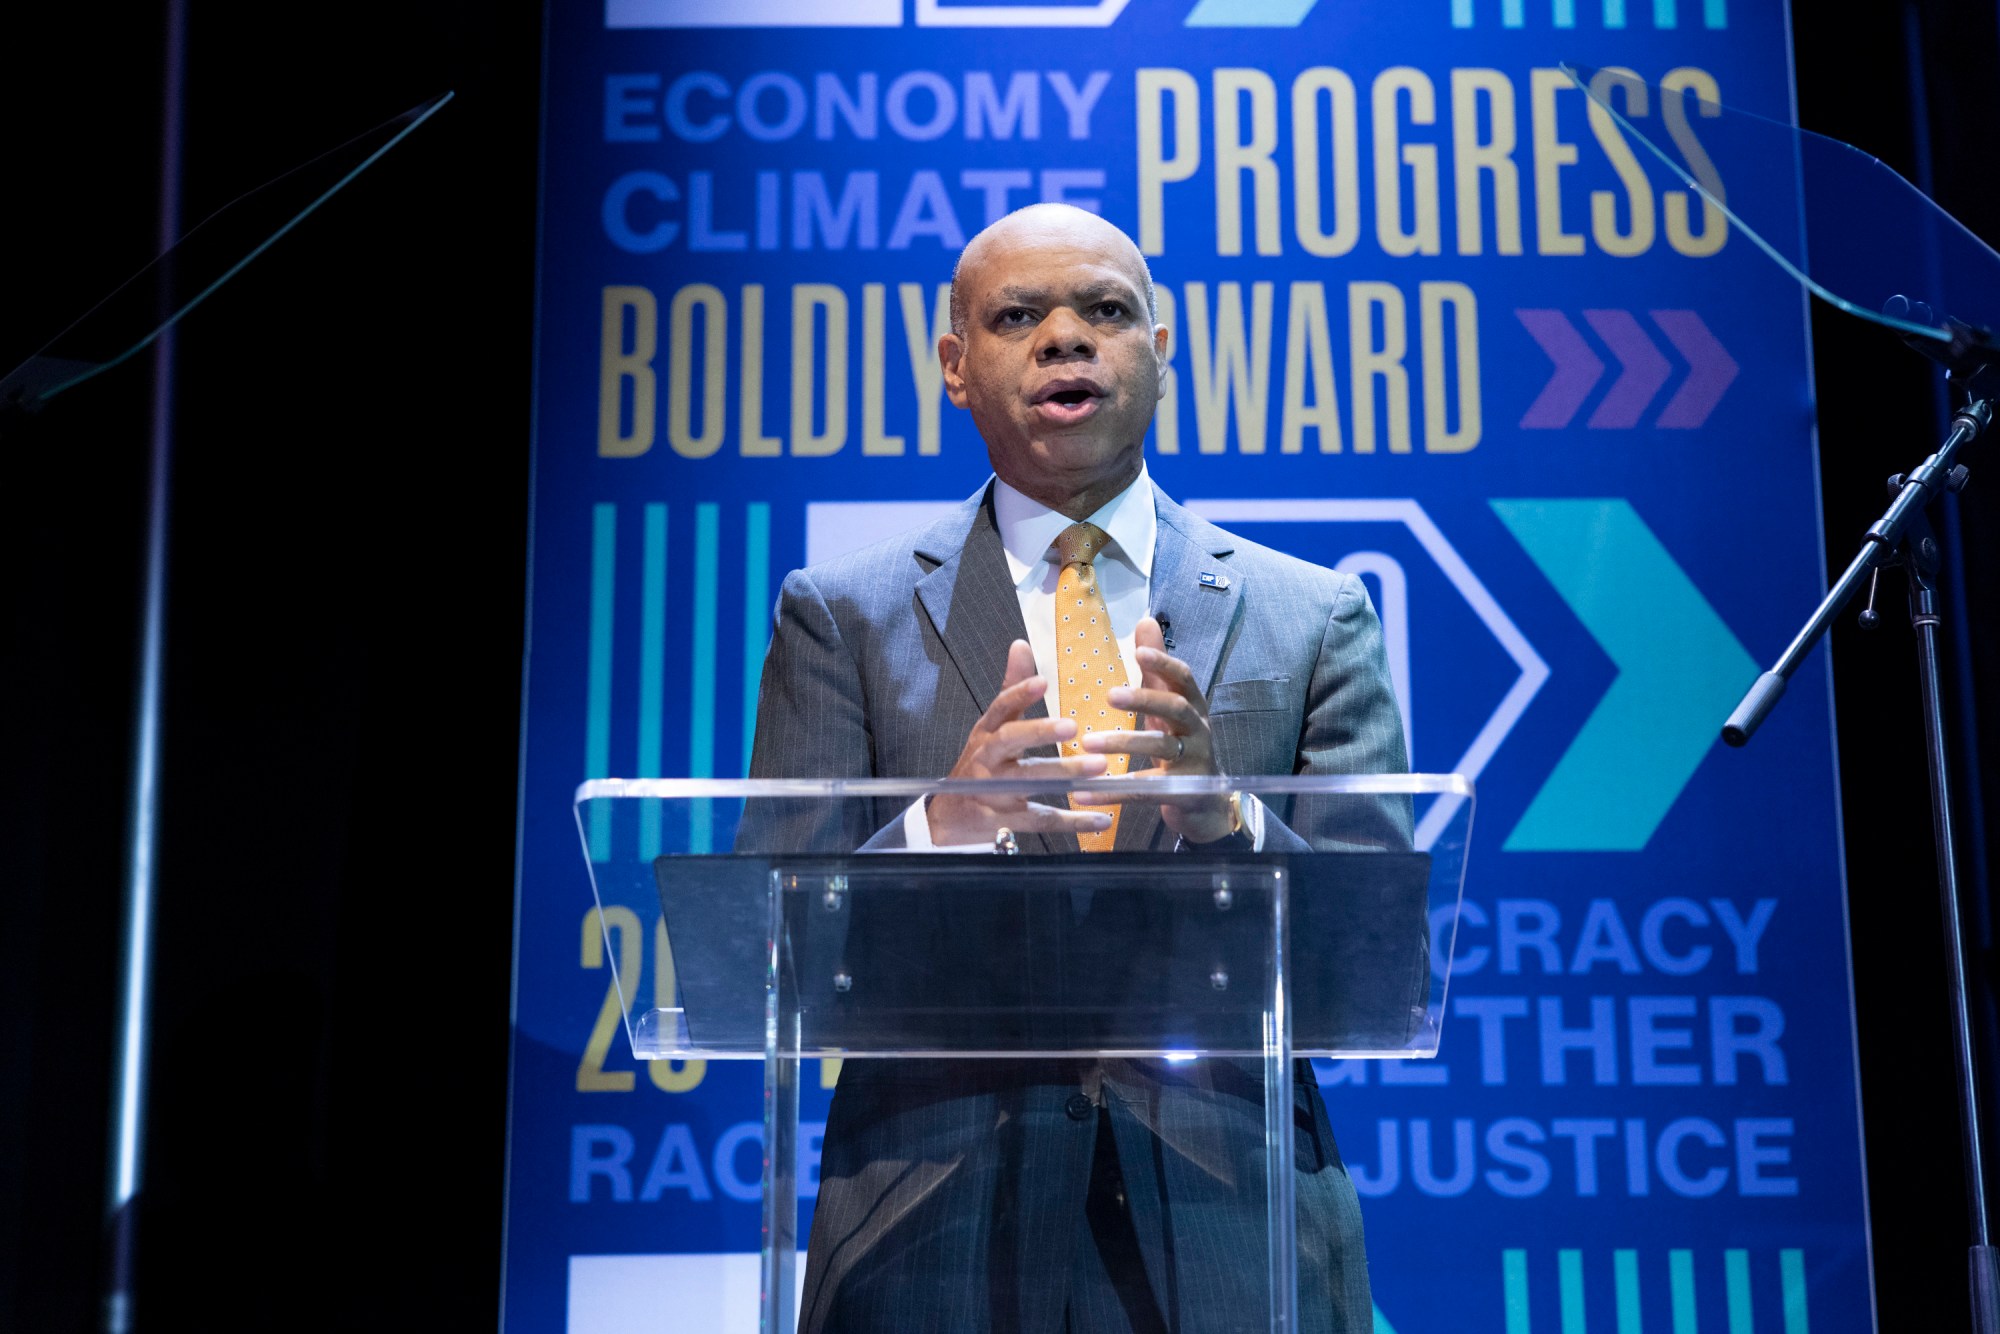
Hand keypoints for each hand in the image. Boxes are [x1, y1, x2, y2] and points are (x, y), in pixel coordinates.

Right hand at [925, 639, 1114, 845]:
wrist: (949, 818)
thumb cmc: (979, 765)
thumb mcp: (991, 727)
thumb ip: (1011, 690)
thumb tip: (1021, 645)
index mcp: (987, 733)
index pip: (1000, 707)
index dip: (1019, 693)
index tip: (1042, 681)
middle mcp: (987, 759)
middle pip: (1010, 741)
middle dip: (1039, 732)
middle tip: (1073, 725)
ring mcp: (995, 791)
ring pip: (1029, 781)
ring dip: (1065, 774)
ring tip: (1100, 769)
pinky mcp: (1006, 820)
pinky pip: (1042, 820)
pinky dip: (1073, 821)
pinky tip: (1102, 819)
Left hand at [1075, 616, 1238, 843]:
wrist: (1206, 803)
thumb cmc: (1181, 746)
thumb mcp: (1170, 706)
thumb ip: (1156, 668)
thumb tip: (1146, 620)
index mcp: (1193, 706)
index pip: (1183, 678)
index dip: (1164, 663)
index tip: (1139, 651)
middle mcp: (1198, 730)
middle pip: (1176, 708)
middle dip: (1145, 699)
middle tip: (1110, 695)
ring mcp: (1193, 762)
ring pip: (1160, 749)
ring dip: (1124, 744)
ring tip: (1088, 743)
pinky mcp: (1182, 792)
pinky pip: (1145, 790)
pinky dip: (1113, 791)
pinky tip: (1084, 791)